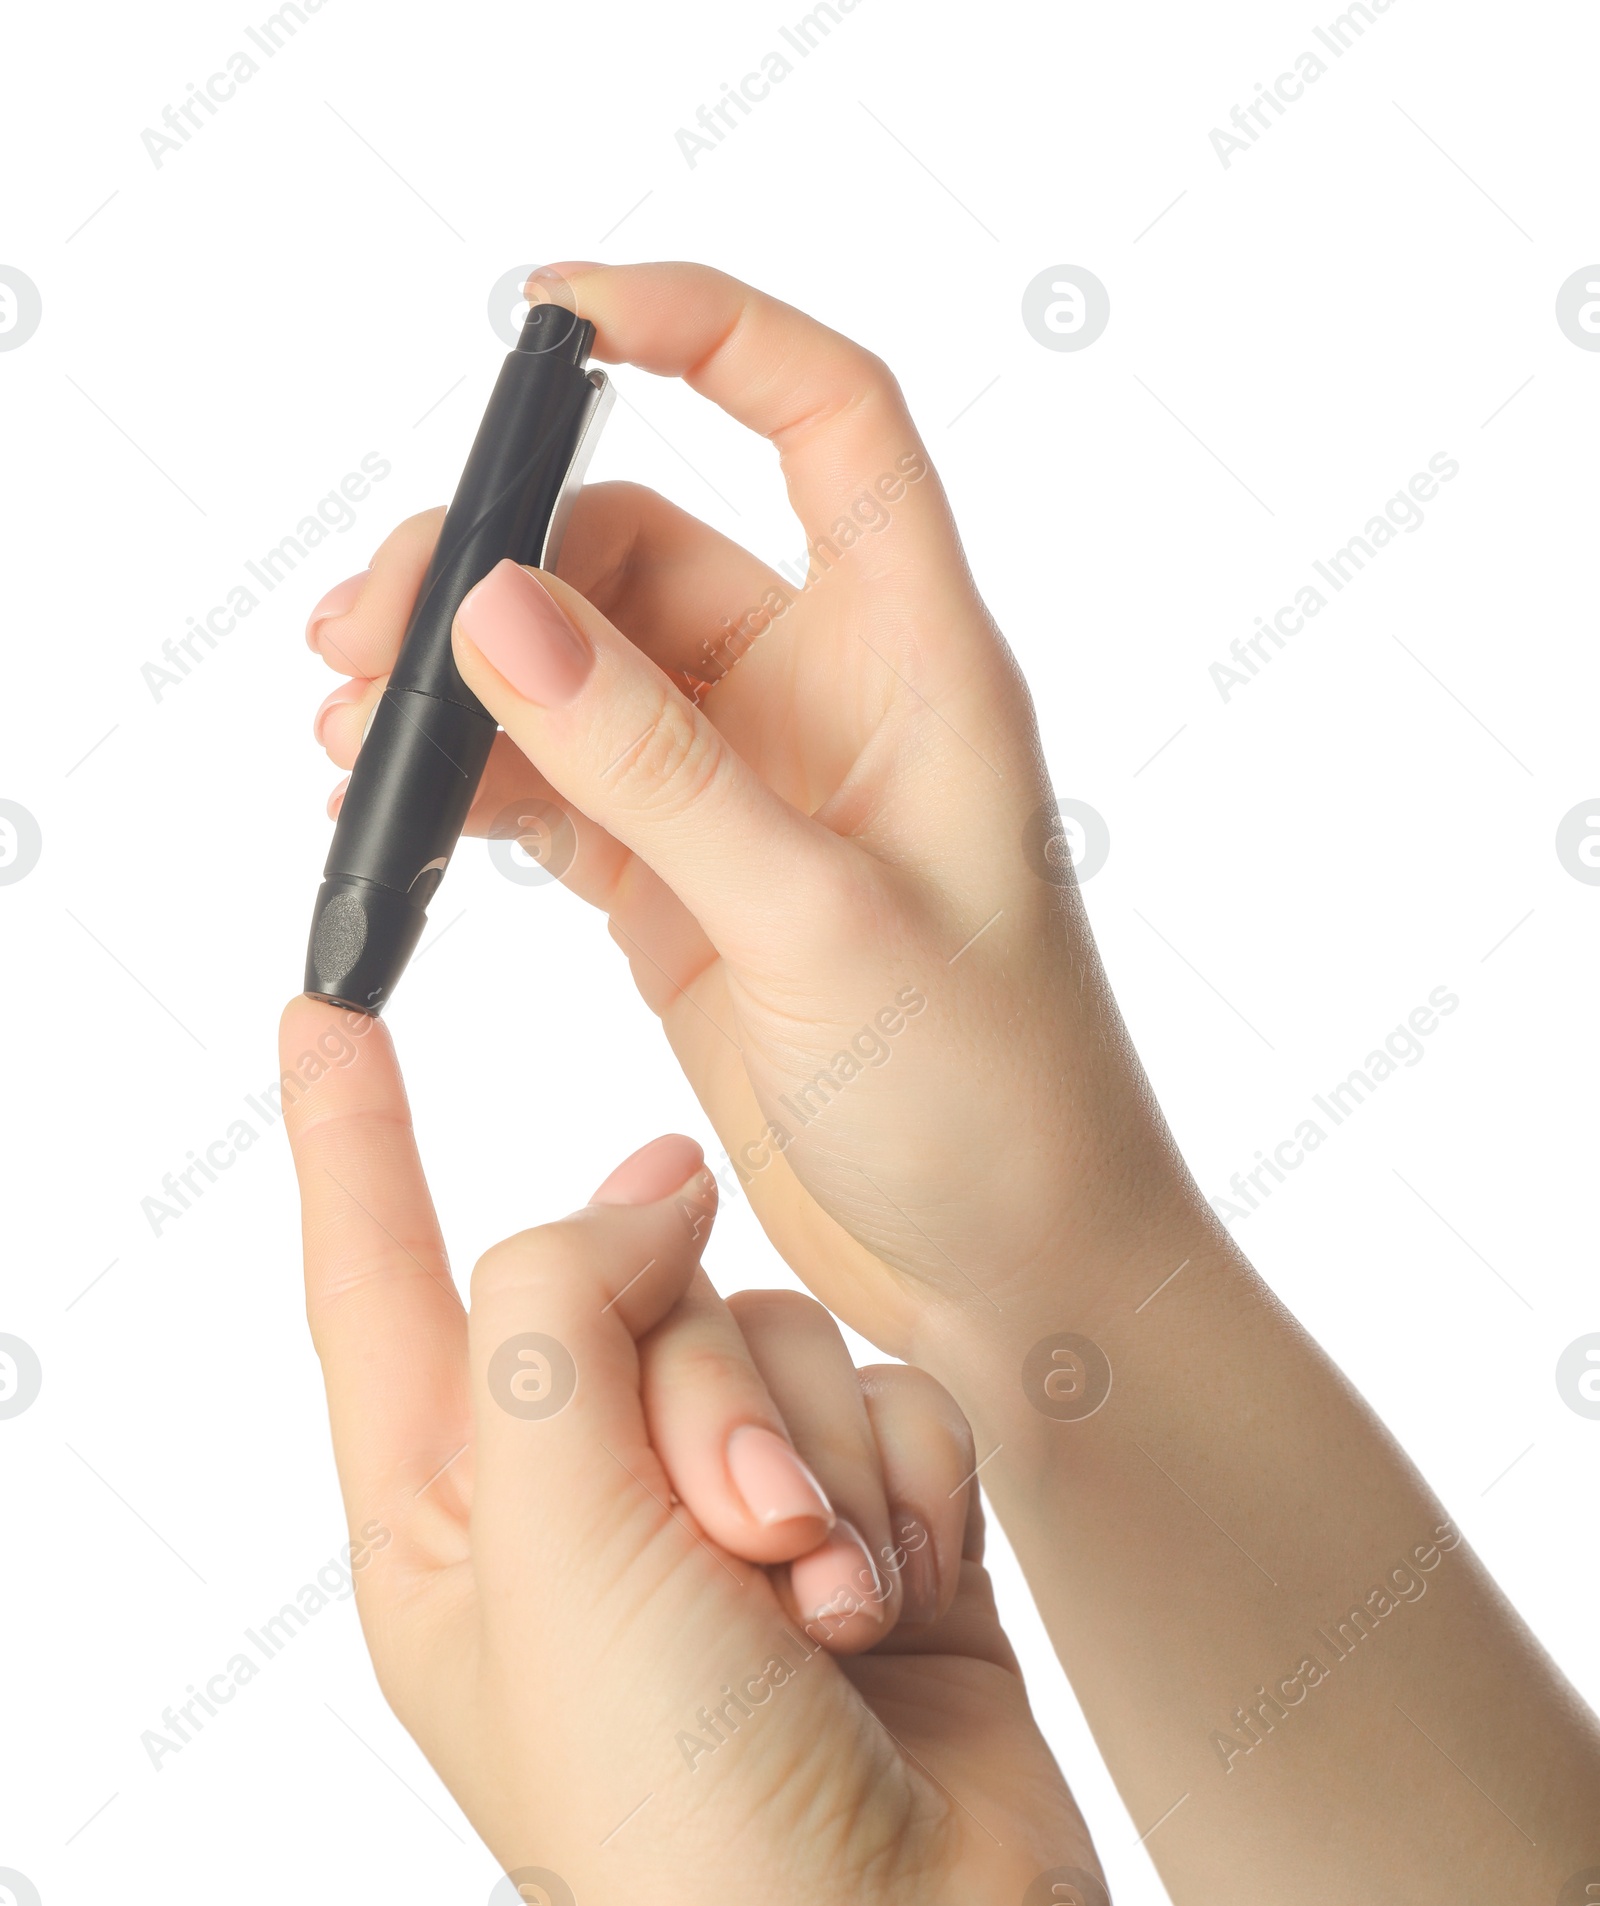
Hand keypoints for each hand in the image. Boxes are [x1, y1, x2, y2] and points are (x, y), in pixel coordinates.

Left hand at [278, 994, 1177, 1905]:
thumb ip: (567, 1305)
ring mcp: (736, 1525)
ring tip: (826, 1608)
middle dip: (706, 1395)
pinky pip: (895, 1398)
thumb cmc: (673, 1818)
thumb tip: (650, 1181)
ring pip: (781, 1334)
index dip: (350, 1143)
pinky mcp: (874, 1539)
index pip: (380, 1283)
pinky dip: (909, 1490)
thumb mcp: (548, 1534)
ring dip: (823, 1461)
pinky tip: (905, 1608)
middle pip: (637, 1291)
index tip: (321, 1016)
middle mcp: (588, 1508)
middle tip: (738, 1542)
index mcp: (454, 1519)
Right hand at [305, 260, 1189, 1371]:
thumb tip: (494, 614)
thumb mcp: (817, 923)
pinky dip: (477, 788)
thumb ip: (655, 768)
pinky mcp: (691, 891)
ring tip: (353, 741)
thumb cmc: (995, 1100)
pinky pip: (563, 792)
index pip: (823, 416)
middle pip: (640, 553)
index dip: (703, 329)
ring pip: (581, 675)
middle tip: (367, 636)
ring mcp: (751, 798)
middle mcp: (829, 703)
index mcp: (914, 661)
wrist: (1020, 1274)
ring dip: (465, 687)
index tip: (551, 311)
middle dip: (495, 567)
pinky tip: (403, 814)